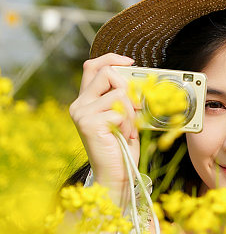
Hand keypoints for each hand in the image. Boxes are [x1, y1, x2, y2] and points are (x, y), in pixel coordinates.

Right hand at [69, 53, 140, 193]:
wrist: (116, 174)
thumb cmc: (122, 146)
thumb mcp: (123, 116)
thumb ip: (123, 97)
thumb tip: (137, 79)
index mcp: (86, 99)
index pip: (93, 66)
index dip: (111, 58)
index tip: (130, 63)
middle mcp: (79, 104)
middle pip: (106, 72)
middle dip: (128, 87)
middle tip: (135, 108)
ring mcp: (81, 113)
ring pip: (118, 93)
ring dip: (131, 111)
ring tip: (130, 129)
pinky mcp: (89, 123)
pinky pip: (118, 110)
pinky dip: (128, 123)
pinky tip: (126, 136)